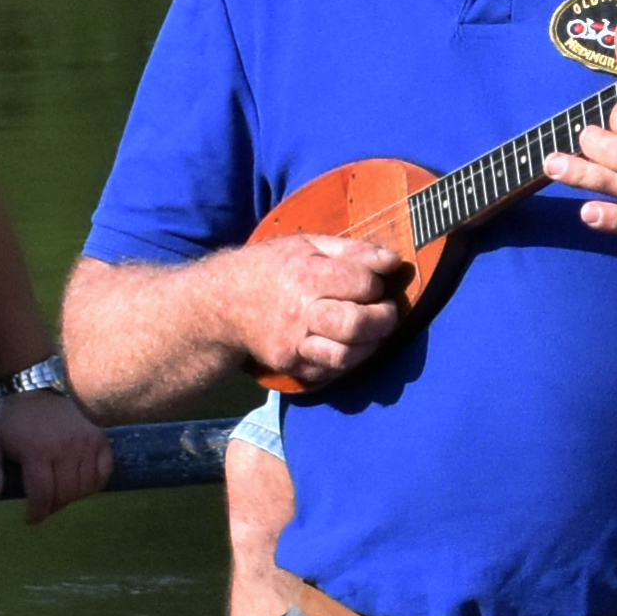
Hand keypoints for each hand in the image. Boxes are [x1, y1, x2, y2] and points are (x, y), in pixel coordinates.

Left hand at [0, 383, 110, 522]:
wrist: (36, 388)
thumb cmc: (10, 420)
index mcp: (36, 449)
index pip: (43, 494)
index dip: (37, 512)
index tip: (31, 518)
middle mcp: (65, 446)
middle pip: (65, 494)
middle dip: (52, 507)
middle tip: (43, 506)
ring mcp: (85, 442)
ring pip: (85, 487)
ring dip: (72, 497)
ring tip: (58, 494)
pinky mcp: (99, 439)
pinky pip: (103, 473)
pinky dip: (93, 484)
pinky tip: (78, 483)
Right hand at [234, 230, 412, 387]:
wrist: (222, 305)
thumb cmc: (271, 267)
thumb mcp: (307, 244)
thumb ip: (353, 250)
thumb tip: (394, 261)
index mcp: (306, 275)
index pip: (362, 284)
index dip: (377, 283)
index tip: (373, 283)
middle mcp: (299, 312)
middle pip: (356, 324)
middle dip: (384, 319)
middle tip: (386, 312)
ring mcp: (294, 343)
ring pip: (346, 355)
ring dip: (371, 345)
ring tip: (372, 331)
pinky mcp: (291, 365)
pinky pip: (332, 370)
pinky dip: (350, 359)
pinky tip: (350, 344)